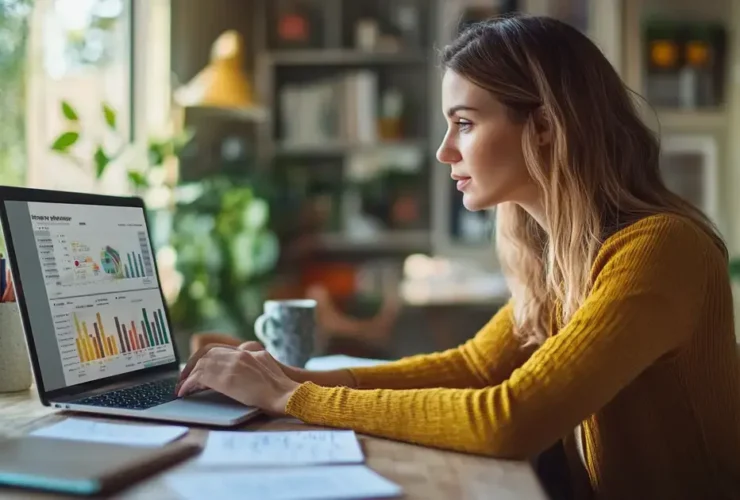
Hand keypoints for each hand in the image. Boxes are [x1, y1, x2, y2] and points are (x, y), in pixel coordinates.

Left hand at [176, 346, 299, 414]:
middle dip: (192, 365)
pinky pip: (199, 378)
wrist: (287, 395)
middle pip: (206, 353)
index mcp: (250, 351)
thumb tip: (242, 371)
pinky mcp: (226, 378)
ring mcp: (233, 364)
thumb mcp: (269, 367)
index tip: (196, 367)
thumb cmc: (282, 389)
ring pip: (201, 364)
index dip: (204, 358)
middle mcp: (240, 353)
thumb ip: (255, 362)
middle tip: (184, 378)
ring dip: (188, 376)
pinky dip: (188, 385)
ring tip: (181, 387)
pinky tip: (184, 393)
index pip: (218, 348)